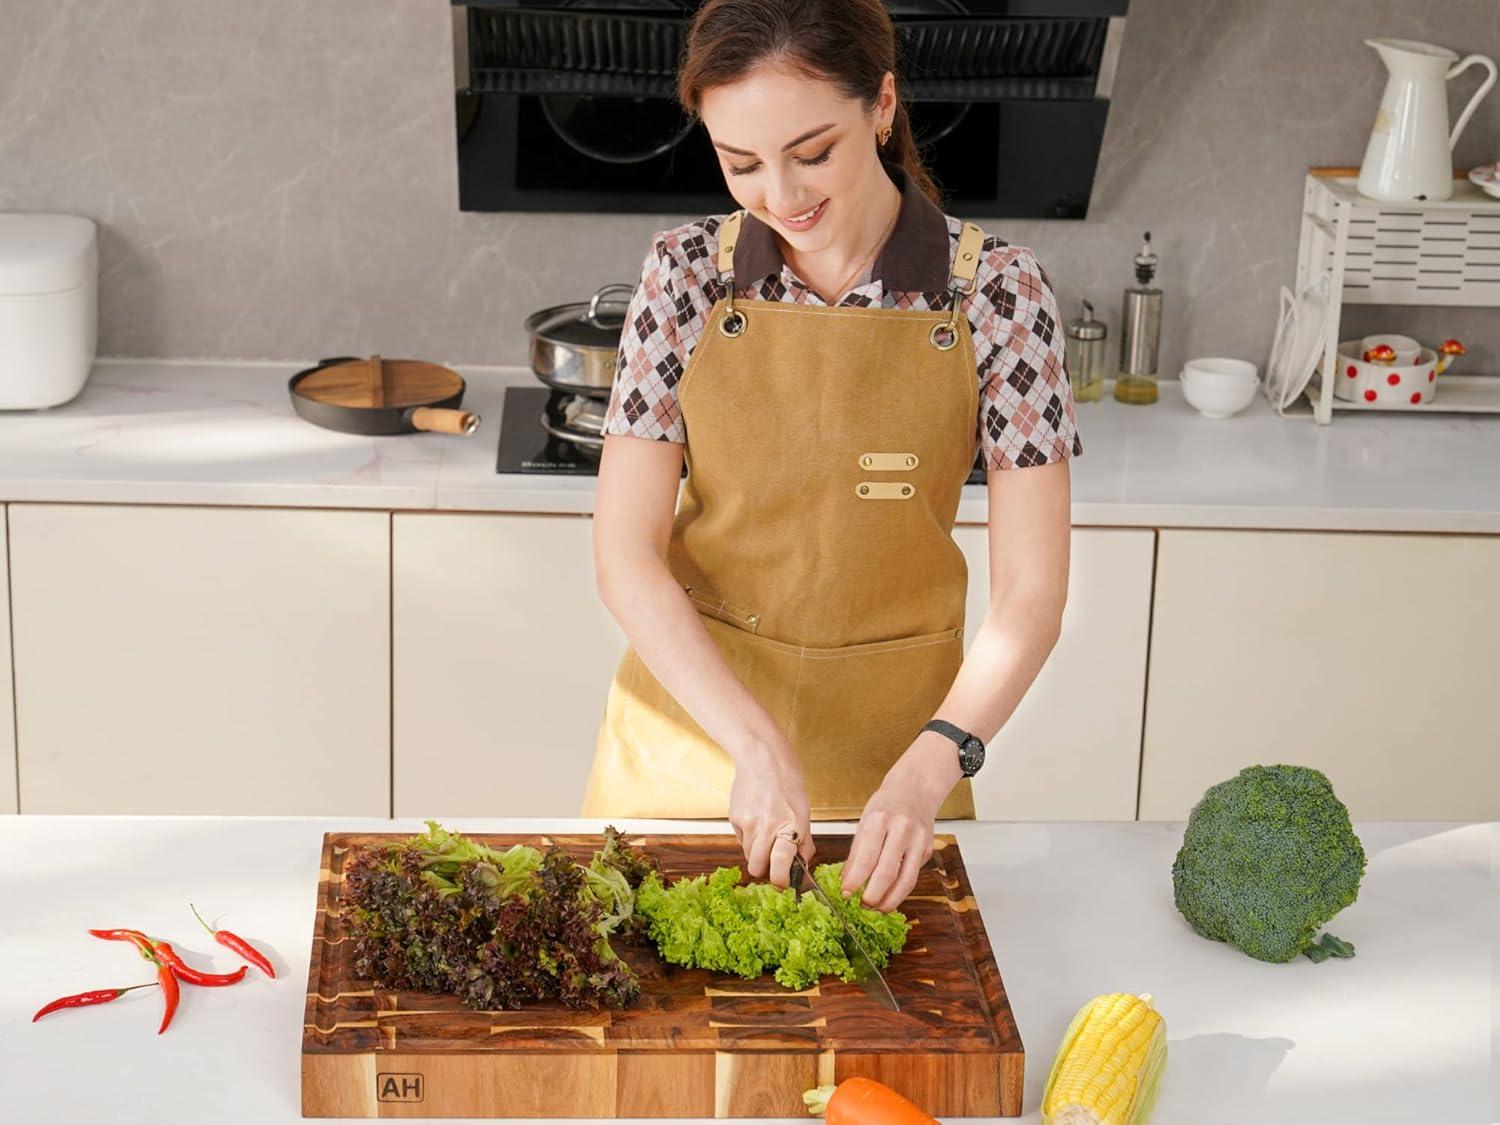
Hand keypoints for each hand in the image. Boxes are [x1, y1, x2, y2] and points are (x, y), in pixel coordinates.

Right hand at [728, 738, 814, 889]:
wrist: (762, 759)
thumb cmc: (787, 783)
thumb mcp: (803, 812)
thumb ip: (804, 840)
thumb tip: (803, 864)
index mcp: (790, 826)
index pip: (780, 865)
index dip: (780, 880)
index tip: (783, 882)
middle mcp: (768, 827)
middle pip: (758, 867)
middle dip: (765, 870)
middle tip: (773, 863)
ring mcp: (749, 823)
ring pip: (748, 856)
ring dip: (757, 854)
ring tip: (766, 837)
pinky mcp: (735, 818)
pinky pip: (741, 840)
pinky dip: (748, 838)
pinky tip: (756, 820)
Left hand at [841, 737, 955, 911]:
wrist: (915, 789)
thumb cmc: (887, 805)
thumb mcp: (865, 821)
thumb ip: (857, 852)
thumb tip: (847, 880)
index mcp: (880, 819)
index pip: (866, 857)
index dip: (855, 880)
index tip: (845, 893)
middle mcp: (902, 829)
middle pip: (887, 872)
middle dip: (874, 895)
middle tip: (862, 905)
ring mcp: (918, 840)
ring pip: (906, 880)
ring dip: (890, 900)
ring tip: (877, 907)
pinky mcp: (927, 850)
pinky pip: (913, 876)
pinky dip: (901, 890)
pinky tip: (890, 895)